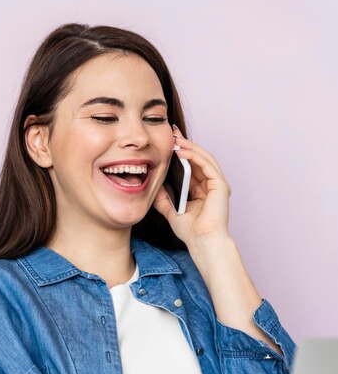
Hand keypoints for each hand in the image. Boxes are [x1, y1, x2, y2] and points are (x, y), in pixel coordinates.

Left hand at [153, 126, 230, 246]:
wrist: (202, 242)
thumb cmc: (190, 231)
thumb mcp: (171, 210)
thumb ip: (164, 198)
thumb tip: (153, 185)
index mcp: (202, 190)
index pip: (191, 166)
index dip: (181, 153)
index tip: (169, 142)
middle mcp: (211, 185)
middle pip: (198, 158)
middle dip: (185, 144)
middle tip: (172, 132)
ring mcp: (217, 184)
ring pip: (204, 158)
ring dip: (189, 147)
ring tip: (175, 138)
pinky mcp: (220, 185)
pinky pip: (207, 165)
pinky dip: (194, 156)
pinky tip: (181, 151)